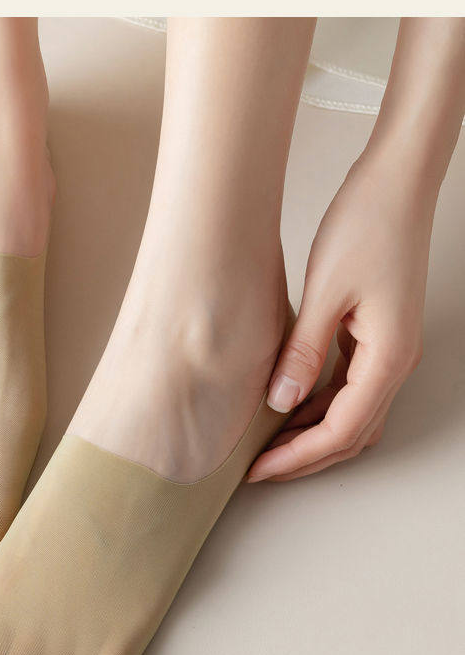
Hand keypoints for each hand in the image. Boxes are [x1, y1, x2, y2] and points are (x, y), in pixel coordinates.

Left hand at [248, 152, 433, 481]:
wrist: (394, 185)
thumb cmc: (366, 227)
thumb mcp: (325, 293)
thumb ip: (302, 353)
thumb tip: (280, 402)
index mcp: (388, 357)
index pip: (341, 430)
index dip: (298, 456)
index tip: (259, 469)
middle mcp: (395, 362)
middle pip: (350, 433)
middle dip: (304, 456)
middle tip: (260, 469)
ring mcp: (388, 351)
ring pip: (351, 414)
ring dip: (312, 434)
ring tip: (268, 445)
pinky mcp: (375, 337)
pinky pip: (348, 388)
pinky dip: (319, 406)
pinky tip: (287, 407)